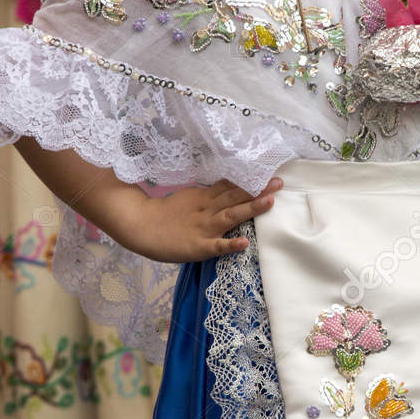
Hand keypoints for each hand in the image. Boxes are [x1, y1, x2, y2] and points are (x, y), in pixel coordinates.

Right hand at [111, 177, 282, 262]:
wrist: (139, 225)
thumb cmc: (164, 214)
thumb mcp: (189, 198)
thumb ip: (209, 195)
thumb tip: (229, 187)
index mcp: (204, 197)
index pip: (231, 186)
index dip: (251, 180)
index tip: (270, 172)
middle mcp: (207, 210)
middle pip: (235, 197)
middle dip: (259, 190)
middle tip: (280, 182)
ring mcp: (203, 227)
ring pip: (230, 216)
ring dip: (250, 209)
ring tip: (269, 202)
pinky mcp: (197, 246)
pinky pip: (215, 246)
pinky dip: (230, 244)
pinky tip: (244, 244)